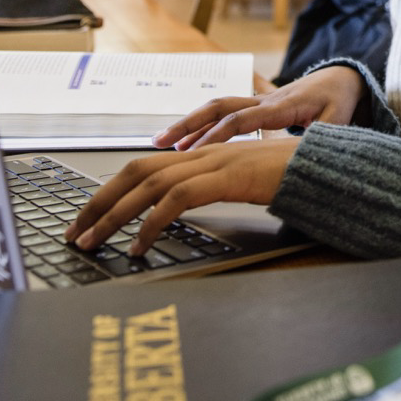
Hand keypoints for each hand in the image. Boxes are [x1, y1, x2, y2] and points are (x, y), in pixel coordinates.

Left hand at [65, 137, 301, 255]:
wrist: (326, 165)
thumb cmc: (288, 178)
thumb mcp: (240, 185)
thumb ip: (209, 192)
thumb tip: (173, 214)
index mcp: (201, 155)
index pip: (141, 167)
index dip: (109, 191)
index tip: (88, 218)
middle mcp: (202, 154)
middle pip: (134, 171)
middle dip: (98, 202)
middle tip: (75, 233)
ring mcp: (214, 162)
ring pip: (148, 184)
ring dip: (114, 216)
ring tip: (94, 243)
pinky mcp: (227, 177)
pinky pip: (177, 200)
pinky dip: (151, 223)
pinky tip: (139, 246)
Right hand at [153, 65, 363, 149]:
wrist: (341, 77)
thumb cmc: (338, 101)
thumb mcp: (337, 121)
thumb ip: (321, 139)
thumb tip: (306, 158)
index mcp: (281, 106)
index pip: (242, 119)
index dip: (218, 134)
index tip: (195, 151)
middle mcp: (263, 100)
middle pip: (219, 107)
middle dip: (189, 124)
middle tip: (162, 142)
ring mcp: (257, 100)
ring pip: (216, 106)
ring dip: (189, 122)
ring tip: (162, 141)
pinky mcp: (255, 104)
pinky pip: (223, 110)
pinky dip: (201, 122)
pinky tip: (183, 139)